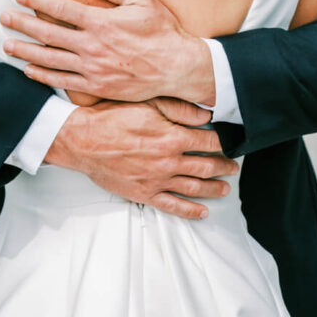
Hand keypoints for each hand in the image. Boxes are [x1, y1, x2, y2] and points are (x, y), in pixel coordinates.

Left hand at [0, 0, 215, 105]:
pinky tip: (29, 71)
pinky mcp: (97, 87)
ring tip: (7, 46)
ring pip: (50, 59)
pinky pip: (63, 82)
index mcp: (101, 22)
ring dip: (26, 52)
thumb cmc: (163, 31)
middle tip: (4, 19)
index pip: (60, 8)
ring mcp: (93, 69)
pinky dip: (43, 76)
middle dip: (22, 25)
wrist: (178, 68)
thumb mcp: (142, 1)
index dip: (37, 1)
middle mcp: (92, 46)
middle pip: (48, 34)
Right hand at [45, 98, 238, 219]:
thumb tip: (206, 114)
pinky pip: (172, 206)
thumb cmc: (113, 117)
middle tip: (233, 168)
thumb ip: (179, 109)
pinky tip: (202, 212)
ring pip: (193, 188)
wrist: (83, 140)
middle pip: (206, 166)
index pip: (208, 141)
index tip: (231, 142)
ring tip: (225, 189)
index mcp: (172, 137)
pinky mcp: (144, 194)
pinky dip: (190, 211)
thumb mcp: (147, 103)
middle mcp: (169, 162)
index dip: (223, 142)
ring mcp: (157, 180)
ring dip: (213, 189)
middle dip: (223, 167)